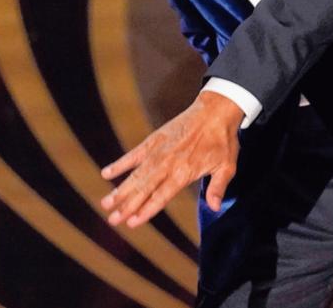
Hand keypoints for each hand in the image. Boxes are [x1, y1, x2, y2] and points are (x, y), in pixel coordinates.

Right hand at [100, 91, 242, 226]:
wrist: (215, 110)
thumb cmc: (223, 140)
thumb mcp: (227, 166)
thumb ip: (217, 188)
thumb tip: (214, 208)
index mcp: (184, 172)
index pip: (161, 196)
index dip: (146, 210)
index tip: (132, 223)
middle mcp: (168, 163)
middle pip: (144, 188)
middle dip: (127, 206)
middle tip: (112, 220)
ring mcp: (159, 151)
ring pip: (136, 175)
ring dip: (120, 190)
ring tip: (105, 204)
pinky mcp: (154, 140)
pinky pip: (134, 154)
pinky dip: (120, 163)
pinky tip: (106, 173)